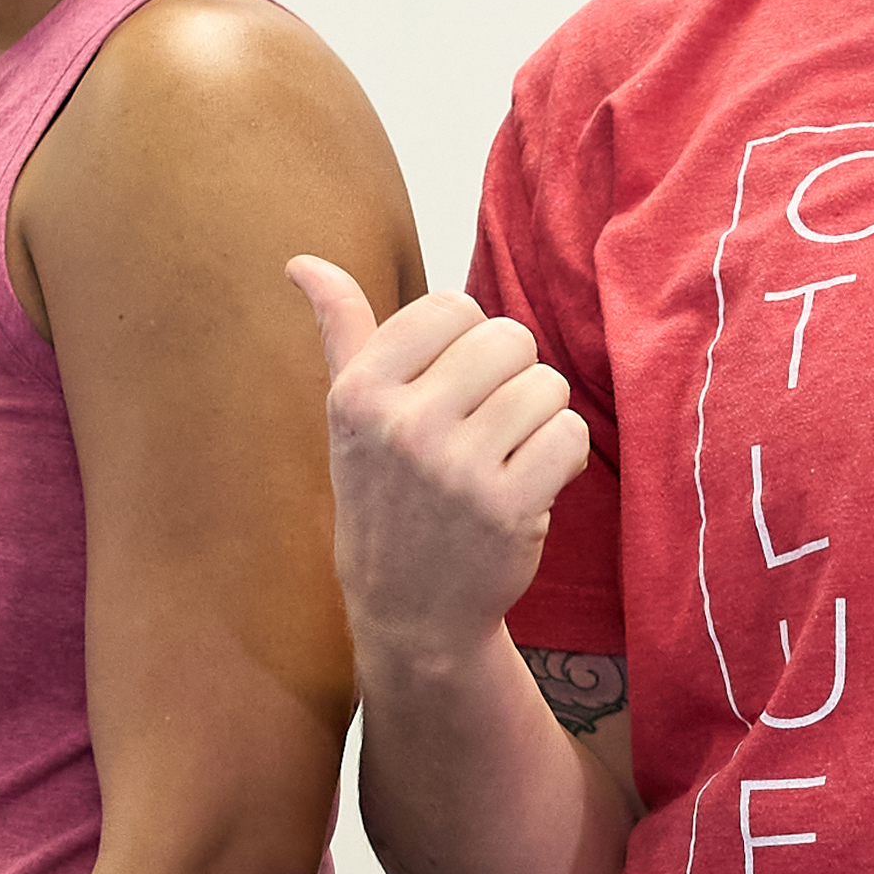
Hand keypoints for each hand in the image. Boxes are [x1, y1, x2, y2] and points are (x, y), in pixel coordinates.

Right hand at [291, 263, 591, 683]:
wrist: (411, 611)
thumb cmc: (386, 498)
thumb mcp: (348, 417)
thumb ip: (341, 332)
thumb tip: (304, 262)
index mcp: (360, 392)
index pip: (450, 305)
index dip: (468, 338)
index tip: (453, 383)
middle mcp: (403, 426)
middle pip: (507, 338)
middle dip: (512, 374)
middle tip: (488, 422)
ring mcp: (457, 469)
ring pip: (546, 384)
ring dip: (541, 415)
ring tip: (508, 452)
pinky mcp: (508, 508)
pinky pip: (569, 434)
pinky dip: (564, 455)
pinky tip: (533, 479)